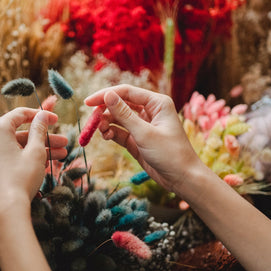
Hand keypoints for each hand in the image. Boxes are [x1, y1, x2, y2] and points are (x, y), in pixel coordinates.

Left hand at [0, 108, 67, 226]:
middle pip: (22, 133)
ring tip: (62, 155)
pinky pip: (13, 157)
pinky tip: (47, 164)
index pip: (21, 114)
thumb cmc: (21, 177)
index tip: (56, 120)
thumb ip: (39, 130)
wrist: (5, 210)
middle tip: (64, 142)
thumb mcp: (36, 151)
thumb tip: (42, 115)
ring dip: (41, 149)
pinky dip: (29, 158)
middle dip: (45, 137)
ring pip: (19, 146)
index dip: (41, 115)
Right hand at [85, 85, 202, 191]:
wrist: (182, 179)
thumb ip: (124, 114)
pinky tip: (106, 137)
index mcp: (157, 103)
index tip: (88, 102)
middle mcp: (150, 111)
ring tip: (101, 131)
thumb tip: (107, 95)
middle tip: (91, 120)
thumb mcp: (144, 133)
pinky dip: (111, 133)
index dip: (106, 95)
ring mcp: (143, 125)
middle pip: (120, 104)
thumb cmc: (170, 154)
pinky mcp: (138, 139)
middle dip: (105, 111)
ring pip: (118, 118)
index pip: (126, 92)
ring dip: (107, 123)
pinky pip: (120, 131)